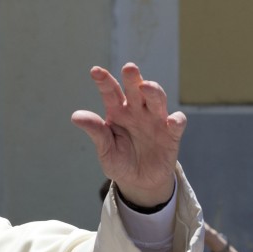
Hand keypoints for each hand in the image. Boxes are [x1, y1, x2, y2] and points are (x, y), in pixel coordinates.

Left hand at [72, 63, 185, 207]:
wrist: (139, 183)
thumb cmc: (120, 162)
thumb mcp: (105, 149)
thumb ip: (95, 131)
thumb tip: (76, 116)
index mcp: (118, 112)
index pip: (110, 92)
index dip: (104, 81)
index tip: (95, 71)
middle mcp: (137, 111)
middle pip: (135, 90)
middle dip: (133, 78)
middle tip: (128, 68)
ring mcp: (155, 120)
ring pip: (157, 99)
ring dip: (153, 91)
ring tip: (145, 86)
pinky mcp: (171, 134)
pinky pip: (176, 124)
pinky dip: (176, 120)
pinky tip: (172, 120)